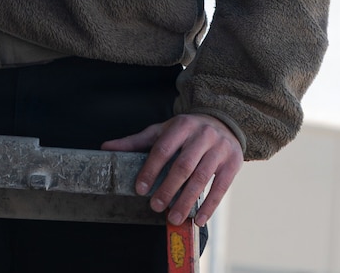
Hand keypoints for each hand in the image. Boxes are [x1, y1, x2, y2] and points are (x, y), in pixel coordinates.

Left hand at [101, 112, 242, 225]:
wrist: (223, 121)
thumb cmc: (187, 131)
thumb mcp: (163, 130)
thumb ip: (136, 142)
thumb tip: (106, 148)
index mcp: (182, 125)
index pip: (163, 148)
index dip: (150, 169)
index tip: (140, 189)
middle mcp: (202, 135)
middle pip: (183, 165)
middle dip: (168, 189)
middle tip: (155, 207)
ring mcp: (220, 148)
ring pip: (201, 178)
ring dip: (186, 201)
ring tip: (173, 218)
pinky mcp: (233, 162)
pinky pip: (221, 187)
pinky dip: (209, 205)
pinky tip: (198, 219)